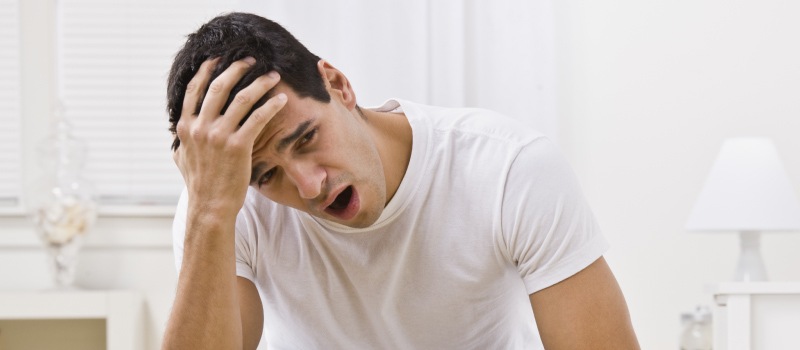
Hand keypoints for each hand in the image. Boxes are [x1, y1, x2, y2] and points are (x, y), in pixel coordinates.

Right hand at [173, 57, 286, 218]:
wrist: (210, 206)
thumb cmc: (198, 184)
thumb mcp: (181, 158)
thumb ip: (181, 141)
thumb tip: (177, 133)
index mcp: (186, 126)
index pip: (194, 89)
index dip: (208, 70)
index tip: (220, 58)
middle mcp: (200, 127)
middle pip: (219, 86)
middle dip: (237, 68)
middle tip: (251, 60)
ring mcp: (218, 136)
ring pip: (242, 99)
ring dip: (260, 83)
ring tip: (273, 76)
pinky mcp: (238, 146)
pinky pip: (258, 118)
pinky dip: (271, 106)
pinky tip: (282, 100)